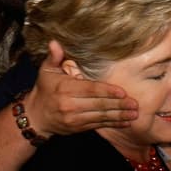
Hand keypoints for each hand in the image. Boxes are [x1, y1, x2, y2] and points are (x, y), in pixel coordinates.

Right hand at [23, 41, 137, 135]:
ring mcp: (74, 119)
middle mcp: (70, 105)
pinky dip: (112, 124)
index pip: (90, 89)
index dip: (107, 91)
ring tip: (134, 114)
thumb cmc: (44, 89)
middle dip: (118, 105)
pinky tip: (125, 122)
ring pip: (100, 117)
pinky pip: (98, 125)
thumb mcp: (46, 70)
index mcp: (65, 89)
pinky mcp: (77, 128)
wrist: (35, 116)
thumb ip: (54, 57)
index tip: (122, 92)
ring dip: (119, 116)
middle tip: (135, 104)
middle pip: (98, 105)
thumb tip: (55, 42)